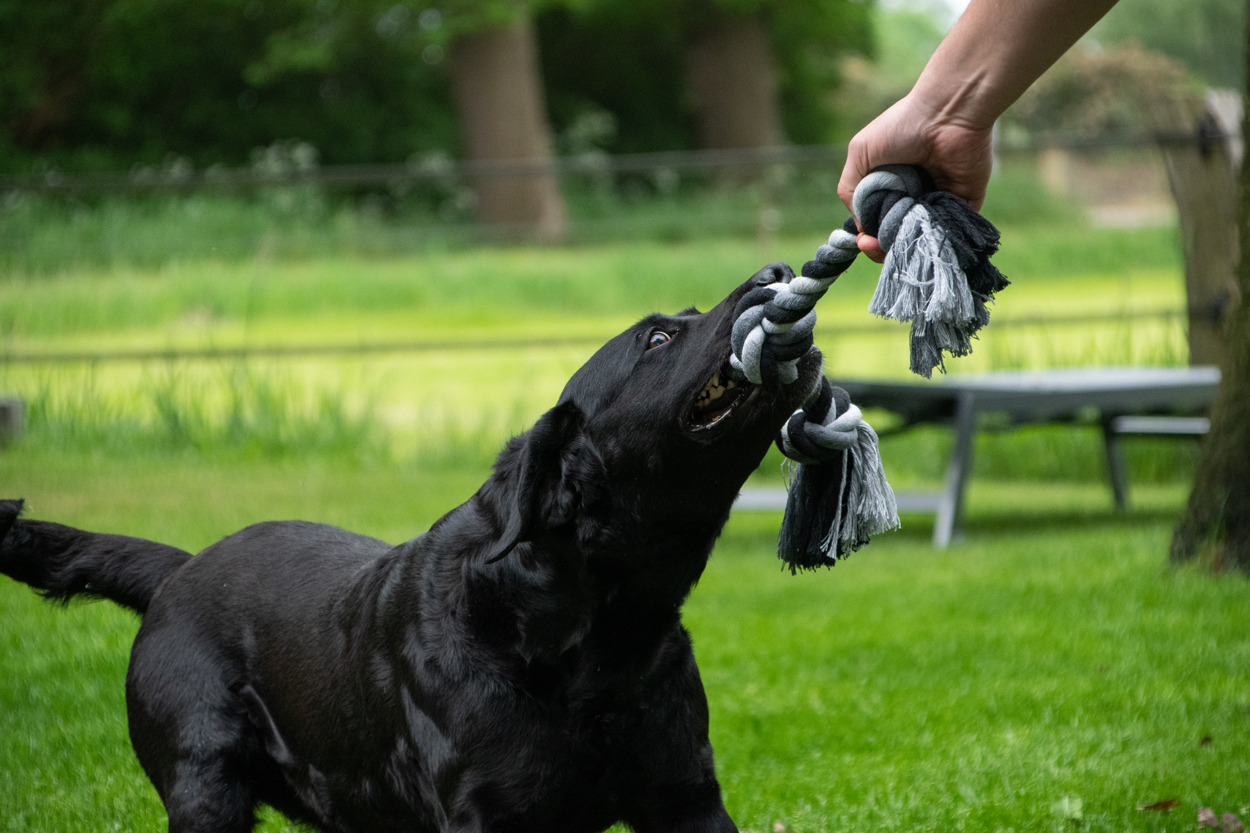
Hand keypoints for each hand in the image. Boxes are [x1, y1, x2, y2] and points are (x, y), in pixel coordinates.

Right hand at [837, 93, 993, 261]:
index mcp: (887, 185)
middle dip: (885, 245)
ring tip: (902, 238)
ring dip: (908, 243)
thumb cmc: (902, 126)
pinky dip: (936, 236)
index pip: (874, 222)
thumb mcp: (861, 153)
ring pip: (920, 236)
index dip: (867, 237)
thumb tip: (861, 226)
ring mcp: (937, 201)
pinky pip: (950, 230)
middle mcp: (912, 195)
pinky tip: (923, 233)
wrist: (947, 112)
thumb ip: (851, 190)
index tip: (866, 241)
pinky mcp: (964, 203)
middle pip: (896, 233)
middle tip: (879, 245)